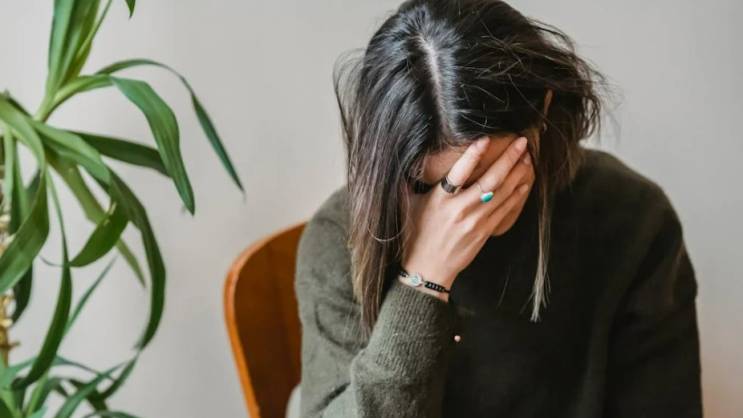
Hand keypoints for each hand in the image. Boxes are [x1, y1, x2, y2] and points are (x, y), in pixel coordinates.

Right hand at [400, 135, 533, 301]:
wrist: (428, 269)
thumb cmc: (415, 235)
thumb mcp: (406, 207)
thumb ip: (406, 184)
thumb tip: (401, 160)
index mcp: (440, 200)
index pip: (458, 173)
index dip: (472, 155)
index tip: (485, 139)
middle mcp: (460, 209)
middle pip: (490, 180)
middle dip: (508, 159)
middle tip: (521, 142)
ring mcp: (475, 221)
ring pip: (502, 193)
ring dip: (517, 173)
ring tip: (526, 157)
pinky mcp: (484, 232)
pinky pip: (505, 210)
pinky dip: (516, 194)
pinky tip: (525, 182)